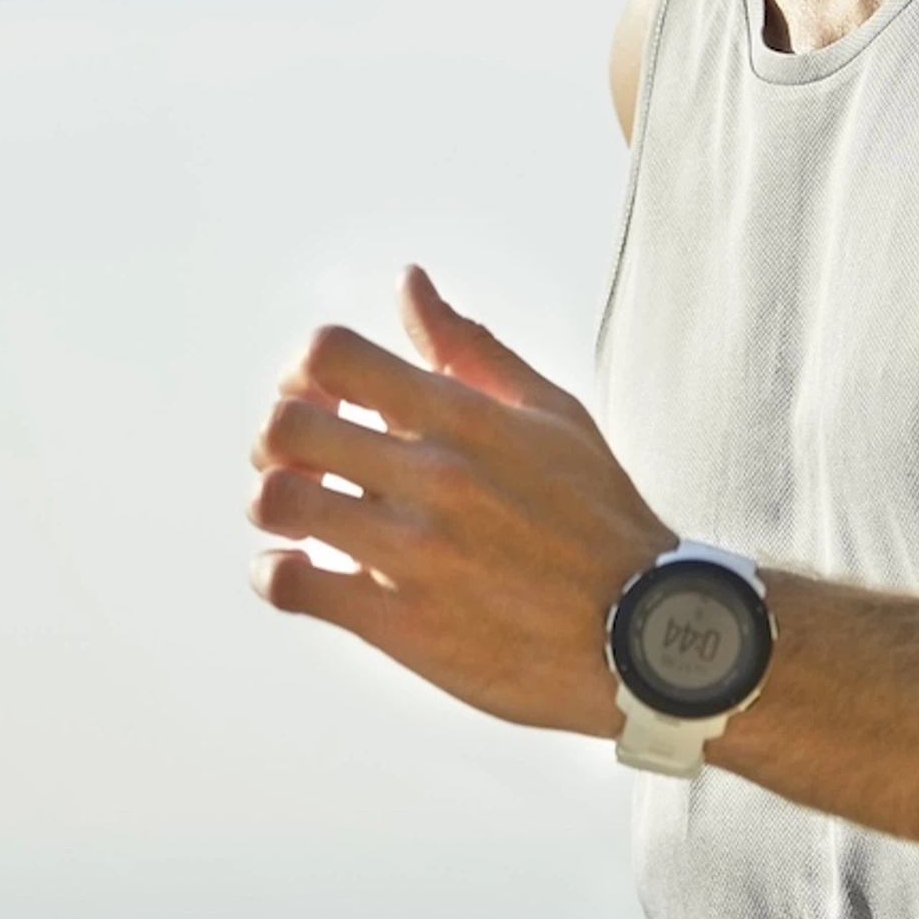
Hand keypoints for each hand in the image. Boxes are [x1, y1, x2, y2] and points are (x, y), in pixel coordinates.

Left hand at [245, 265, 671, 736]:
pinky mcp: (403, 625)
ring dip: (272, 505)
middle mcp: (434, 478)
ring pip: (279, 503)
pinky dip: (276, 576)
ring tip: (300, 516)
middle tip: (300, 462)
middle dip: (278, 438)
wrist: (646, 635)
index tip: (327, 400)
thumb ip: (469, 348)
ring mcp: (413, 553)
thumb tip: (409, 283)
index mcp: (464, 419)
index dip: (307, 371)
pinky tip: (299, 574)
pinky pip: (294, 587)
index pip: (332, 355)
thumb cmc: (599, 517)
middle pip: (287, 426)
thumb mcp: (550, 414)